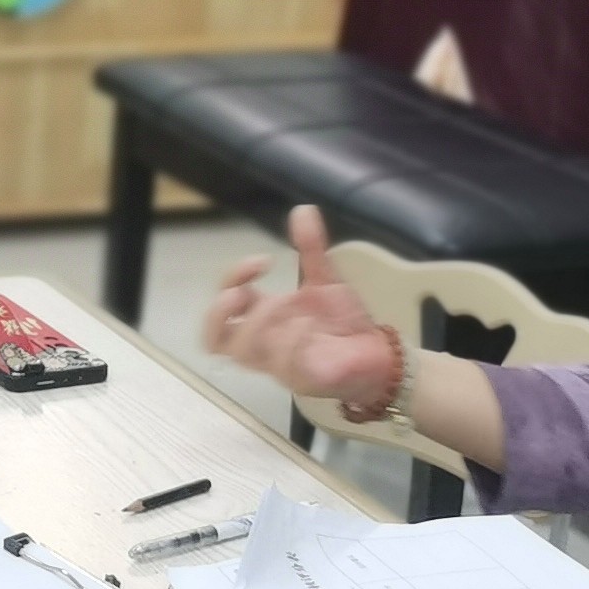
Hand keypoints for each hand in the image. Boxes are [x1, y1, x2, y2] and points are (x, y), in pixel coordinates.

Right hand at [203, 204, 404, 412]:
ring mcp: (278, 364)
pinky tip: (308, 323)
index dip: (231, 277)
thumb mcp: (325, 280)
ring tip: (284, 305)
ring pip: (241, 353)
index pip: (224, 303)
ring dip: (257, 323)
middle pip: (212, 339)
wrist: (377, 353)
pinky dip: (291, 339)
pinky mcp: (300, 378)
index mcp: (262, 318)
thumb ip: (311, 248)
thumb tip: (303, 210)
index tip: (262, 260)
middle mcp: (263, 342)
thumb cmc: (344, 322)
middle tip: (241, 294)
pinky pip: (283, 363)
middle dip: (218, 312)